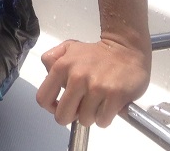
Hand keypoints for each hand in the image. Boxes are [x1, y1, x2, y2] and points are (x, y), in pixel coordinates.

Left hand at [35, 37, 150, 127]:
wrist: (126, 48)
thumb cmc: (96, 53)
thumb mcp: (69, 48)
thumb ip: (52, 59)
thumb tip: (47, 75)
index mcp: (62, 66)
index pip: (43, 98)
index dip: (51, 107)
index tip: (59, 106)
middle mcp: (77, 77)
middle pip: (63, 116)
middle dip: (71, 116)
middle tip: (79, 108)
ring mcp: (97, 88)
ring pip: (85, 120)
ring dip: (90, 115)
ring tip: (96, 102)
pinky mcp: (115, 96)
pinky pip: (102, 121)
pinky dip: (105, 117)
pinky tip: (107, 105)